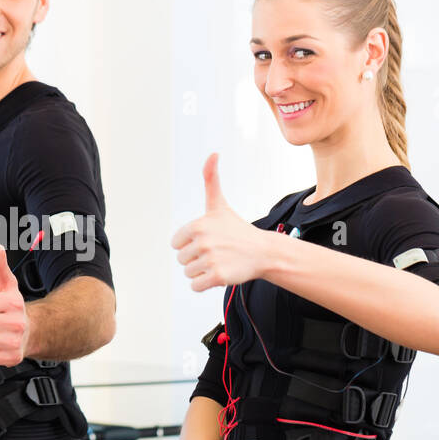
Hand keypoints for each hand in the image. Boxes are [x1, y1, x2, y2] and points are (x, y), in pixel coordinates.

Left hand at [170, 153, 273, 290]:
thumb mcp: (219, 204)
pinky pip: (195, 286)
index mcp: (197, 226)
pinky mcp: (218, 277)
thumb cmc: (237, 228)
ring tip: (219, 261)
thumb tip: (213, 153)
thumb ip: (210, 179)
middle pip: (182, 260)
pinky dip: (204, 284)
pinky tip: (219, 274)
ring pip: (188, 273)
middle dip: (196, 259)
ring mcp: (211, 260)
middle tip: (216, 252)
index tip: (207, 240)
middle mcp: (202, 242)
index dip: (189, 244)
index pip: (176, 244)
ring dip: (201, 271)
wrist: (262, 251)